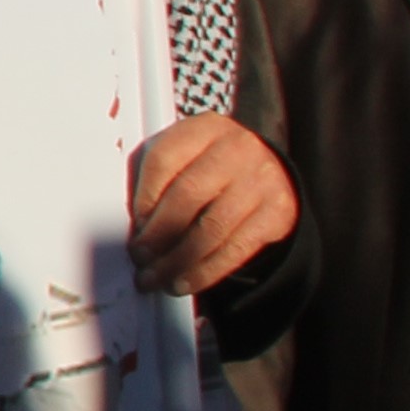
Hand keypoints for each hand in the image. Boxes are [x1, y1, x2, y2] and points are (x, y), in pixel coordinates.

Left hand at [127, 114, 293, 296]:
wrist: (267, 174)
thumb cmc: (209, 168)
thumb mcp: (184, 159)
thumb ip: (156, 181)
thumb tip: (132, 226)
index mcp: (205, 128)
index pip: (164, 159)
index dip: (143, 197)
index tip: (133, 224)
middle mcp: (238, 148)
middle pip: (188, 195)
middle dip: (157, 233)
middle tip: (140, 257)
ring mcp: (262, 180)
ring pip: (212, 228)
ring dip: (177, 260)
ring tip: (155, 277)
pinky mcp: (278, 213)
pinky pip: (235, 250)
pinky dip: (204, 272)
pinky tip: (183, 282)